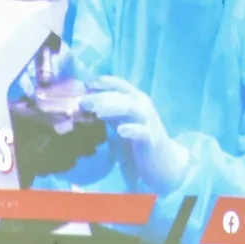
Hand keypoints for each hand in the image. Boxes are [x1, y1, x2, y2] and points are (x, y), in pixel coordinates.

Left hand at [79, 77, 189, 193]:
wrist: (162, 162)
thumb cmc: (137, 139)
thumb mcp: (120, 121)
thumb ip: (106, 111)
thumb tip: (82, 103)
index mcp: (135, 99)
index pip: (119, 84)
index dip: (103, 81)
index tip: (85, 82)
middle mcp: (143, 106)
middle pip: (121, 96)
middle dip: (101, 97)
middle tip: (82, 102)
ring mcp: (148, 122)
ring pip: (131, 109)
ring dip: (112, 108)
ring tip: (96, 112)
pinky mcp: (152, 140)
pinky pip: (142, 132)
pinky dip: (132, 130)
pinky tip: (120, 131)